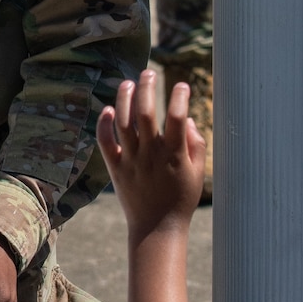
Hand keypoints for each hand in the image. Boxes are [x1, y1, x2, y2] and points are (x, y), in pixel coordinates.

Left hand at [98, 69, 205, 242]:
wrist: (156, 228)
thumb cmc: (181, 199)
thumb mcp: (197, 172)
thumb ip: (195, 143)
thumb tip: (186, 119)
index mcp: (173, 154)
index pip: (176, 117)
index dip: (179, 97)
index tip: (182, 85)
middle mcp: (150, 154)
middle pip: (145, 113)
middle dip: (147, 88)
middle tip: (149, 73)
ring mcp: (131, 160)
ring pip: (123, 122)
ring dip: (125, 98)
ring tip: (128, 82)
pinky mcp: (116, 168)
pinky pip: (105, 142)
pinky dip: (105, 123)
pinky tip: (109, 109)